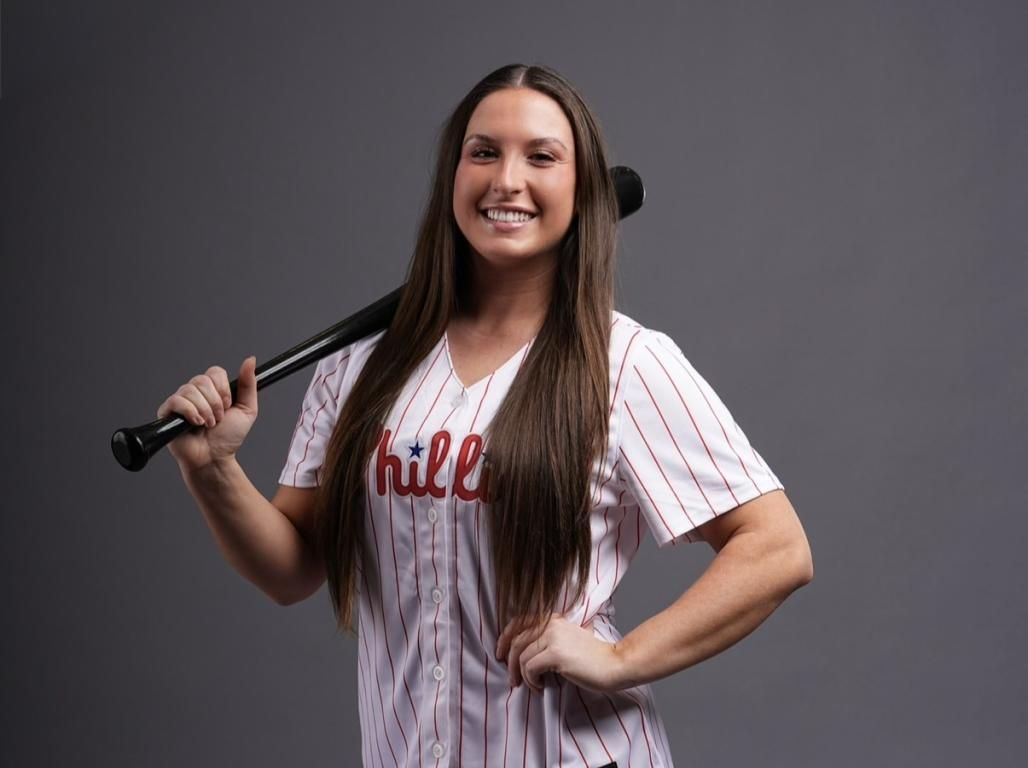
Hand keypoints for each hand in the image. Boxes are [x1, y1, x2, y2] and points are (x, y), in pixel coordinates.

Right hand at [156, 356, 258, 471]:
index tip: (227, 405)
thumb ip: (249, 384)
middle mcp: (195, 392)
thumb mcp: (247, 409)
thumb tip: (250, 360)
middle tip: (218, 419)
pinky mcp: (167, 411)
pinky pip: (177, 401)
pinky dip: (191, 412)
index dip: (223, 389)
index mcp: (212, 389)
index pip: (215, 372)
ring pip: (191, 390)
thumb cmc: (228, 437)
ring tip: (208, 425)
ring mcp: (180, 401)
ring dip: (205, 411)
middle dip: (215, 403)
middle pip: (203, 380)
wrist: (215, 457)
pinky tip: (196, 424)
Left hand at [496, 613, 625, 692]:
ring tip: (530, 686)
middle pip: (516, 641)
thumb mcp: (569, 639)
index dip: (504, 638)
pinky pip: (530, 668)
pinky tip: (540, 687)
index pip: (519, 622)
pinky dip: (531, 681)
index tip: (500, 654)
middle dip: (508, 662)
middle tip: (512, 679)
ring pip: (521, 657)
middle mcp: (551, 624)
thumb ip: (550, 638)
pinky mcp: (556, 654)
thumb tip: (524, 652)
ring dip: (521, 676)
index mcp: (552, 619)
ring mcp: (553, 638)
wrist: (613, 664)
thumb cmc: (592, 657)